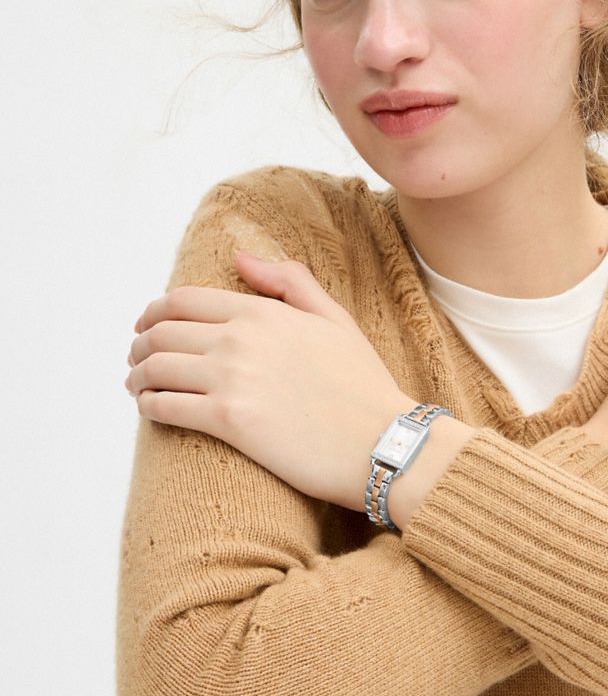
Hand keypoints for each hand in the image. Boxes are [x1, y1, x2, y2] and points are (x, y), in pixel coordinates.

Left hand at [125, 251, 412, 509]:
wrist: (382, 439)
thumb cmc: (362, 383)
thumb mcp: (334, 318)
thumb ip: (289, 281)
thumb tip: (241, 256)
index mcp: (262, 311)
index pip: (183, 300)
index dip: (155, 312)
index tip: (148, 326)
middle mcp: (239, 339)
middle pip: (159, 332)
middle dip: (140, 345)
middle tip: (139, 360)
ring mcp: (231, 379)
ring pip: (154, 368)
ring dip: (137, 377)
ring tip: (139, 386)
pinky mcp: (227, 422)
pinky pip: (163, 407)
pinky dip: (148, 406)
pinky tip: (153, 410)